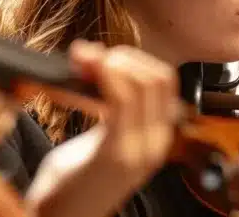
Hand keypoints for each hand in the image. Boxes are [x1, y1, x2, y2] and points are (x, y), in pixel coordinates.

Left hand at [26, 40, 178, 216]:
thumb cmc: (73, 184)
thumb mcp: (103, 140)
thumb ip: (110, 109)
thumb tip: (102, 63)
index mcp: (155, 137)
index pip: (166, 82)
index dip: (137, 59)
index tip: (107, 55)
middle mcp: (155, 143)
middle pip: (159, 78)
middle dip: (125, 57)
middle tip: (93, 57)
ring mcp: (139, 149)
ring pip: (144, 84)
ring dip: (113, 63)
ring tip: (86, 63)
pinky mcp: (115, 154)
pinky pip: (120, 101)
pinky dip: (104, 78)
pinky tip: (84, 73)